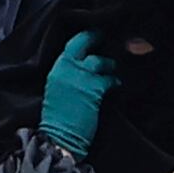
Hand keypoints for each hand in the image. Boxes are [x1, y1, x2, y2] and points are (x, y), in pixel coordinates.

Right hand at [40, 30, 115, 157]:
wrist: (59, 137)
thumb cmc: (58, 117)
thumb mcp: (57, 88)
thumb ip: (68, 73)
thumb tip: (84, 63)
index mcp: (56, 69)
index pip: (71, 45)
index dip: (84, 38)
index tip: (94, 35)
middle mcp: (67, 69)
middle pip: (84, 43)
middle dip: (97, 38)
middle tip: (106, 38)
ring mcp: (80, 78)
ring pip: (100, 61)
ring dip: (109, 65)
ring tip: (112, 69)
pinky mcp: (94, 90)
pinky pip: (110, 79)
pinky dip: (114, 81)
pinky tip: (116, 85)